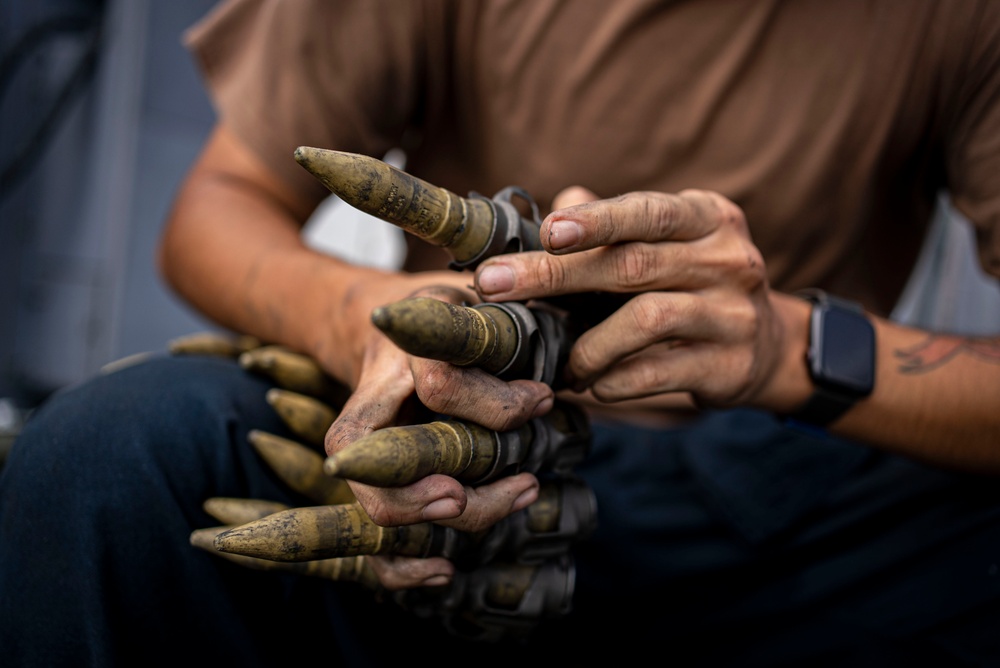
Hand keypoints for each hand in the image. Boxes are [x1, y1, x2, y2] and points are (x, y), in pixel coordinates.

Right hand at [323, 281, 553, 588]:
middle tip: (518, 487)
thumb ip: (504, 329)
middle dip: (452, 485)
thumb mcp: (471, 302)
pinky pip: (367, 536)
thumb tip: (556, 381)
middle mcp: (371, 402)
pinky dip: (400, 567)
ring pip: (381, 504)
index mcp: (399, 350)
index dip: (495, 403)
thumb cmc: (439, 316)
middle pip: (389, 462)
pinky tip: (444, 572)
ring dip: (456, 518)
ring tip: (519, 498)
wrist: (376, 326)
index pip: (439, 385)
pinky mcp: (365, 481)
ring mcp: (362, 448)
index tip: (541, 401)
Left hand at [473, 186, 805, 411]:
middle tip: (493, 285)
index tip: (546, 232)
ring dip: (588, 344)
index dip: (596, 220)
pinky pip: (657, 373)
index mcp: (707, 217)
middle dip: (555, 275)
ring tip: (562, 363)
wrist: (768, 345)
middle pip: (632, 264)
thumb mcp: (666, 243)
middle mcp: (726, 258)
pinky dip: (613, 380)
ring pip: (647, 320)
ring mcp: (733, 313)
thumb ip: (613, 225)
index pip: (648, 211)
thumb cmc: (693, 283)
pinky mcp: (728, 364)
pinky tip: (591, 384)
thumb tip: (556, 203)